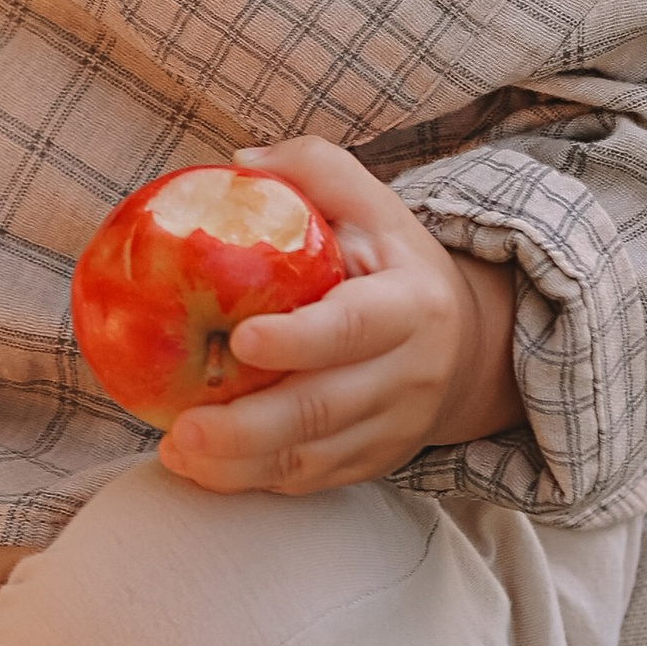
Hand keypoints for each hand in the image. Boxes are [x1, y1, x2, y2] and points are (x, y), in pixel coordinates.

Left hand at [156, 136, 524, 498]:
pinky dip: (254, 480)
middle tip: (184, 428)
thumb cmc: (394, 262)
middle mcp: (409, 374)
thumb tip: (238, 165)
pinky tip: (202, 468)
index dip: (300, 340)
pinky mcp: (372, 461)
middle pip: (325, 409)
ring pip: (314, 458)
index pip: (354, 327)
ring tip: (178, 452)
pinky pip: (310, 480)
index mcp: (411, 305)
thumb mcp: (372, 203)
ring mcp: (393, 427)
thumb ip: (313, 170)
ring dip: (240, 464)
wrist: (468, 344)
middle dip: (251, 427)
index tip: (241, 339)